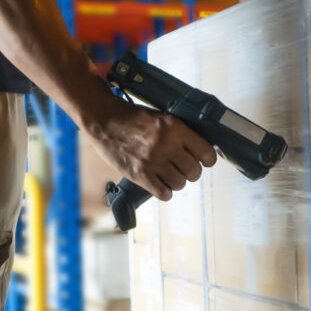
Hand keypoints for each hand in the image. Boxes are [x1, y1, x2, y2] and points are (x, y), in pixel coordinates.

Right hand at [80, 88, 216, 200]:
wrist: (103, 119)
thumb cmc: (132, 117)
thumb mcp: (161, 117)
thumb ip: (179, 132)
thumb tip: (198, 148)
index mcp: (175, 128)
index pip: (206, 153)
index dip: (207, 159)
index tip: (204, 161)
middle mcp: (166, 145)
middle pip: (194, 171)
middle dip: (192, 172)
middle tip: (184, 169)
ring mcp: (153, 162)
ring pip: (180, 184)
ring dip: (177, 182)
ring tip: (170, 175)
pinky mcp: (140, 175)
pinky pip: (163, 193)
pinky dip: (165, 192)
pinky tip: (161, 185)